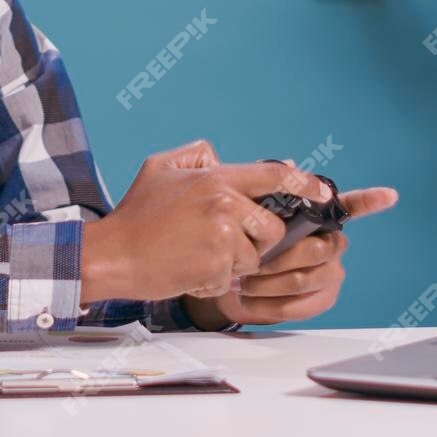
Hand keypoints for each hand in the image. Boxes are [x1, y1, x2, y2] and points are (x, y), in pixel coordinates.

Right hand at [80, 140, 333, 302]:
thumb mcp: (160, 167)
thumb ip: (195, 156)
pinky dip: (216, 280)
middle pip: (271, 227)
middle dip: (256, 241)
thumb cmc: (134, 215)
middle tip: (222, 244)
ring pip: (255, 256)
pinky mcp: (217, 265)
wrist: (113, 254)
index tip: (323, 193)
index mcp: (215, 177)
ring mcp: (222, 235)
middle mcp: (224, 202)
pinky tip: (190, 269)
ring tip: (199, 255)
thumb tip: (222, 157)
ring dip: (234, 263)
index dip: (304, 185)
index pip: (274, 177)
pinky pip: (234, 277)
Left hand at [180, 186, 398, 329]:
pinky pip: (296, 305)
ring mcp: (331, 273)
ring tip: (242, 280)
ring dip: (266, 283)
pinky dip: (266, 305)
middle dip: (276, 258)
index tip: (390, 194)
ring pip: (302, 279)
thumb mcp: (246, 212)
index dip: (370, 200)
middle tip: (248, 262)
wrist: (235, 282)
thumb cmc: (246, 241)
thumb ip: (266, 189)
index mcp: (318, 220)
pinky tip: (248, 299)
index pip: (350, 207)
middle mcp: (332, 244)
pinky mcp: (323, 300)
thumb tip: (290, 164)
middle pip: (315, 250)